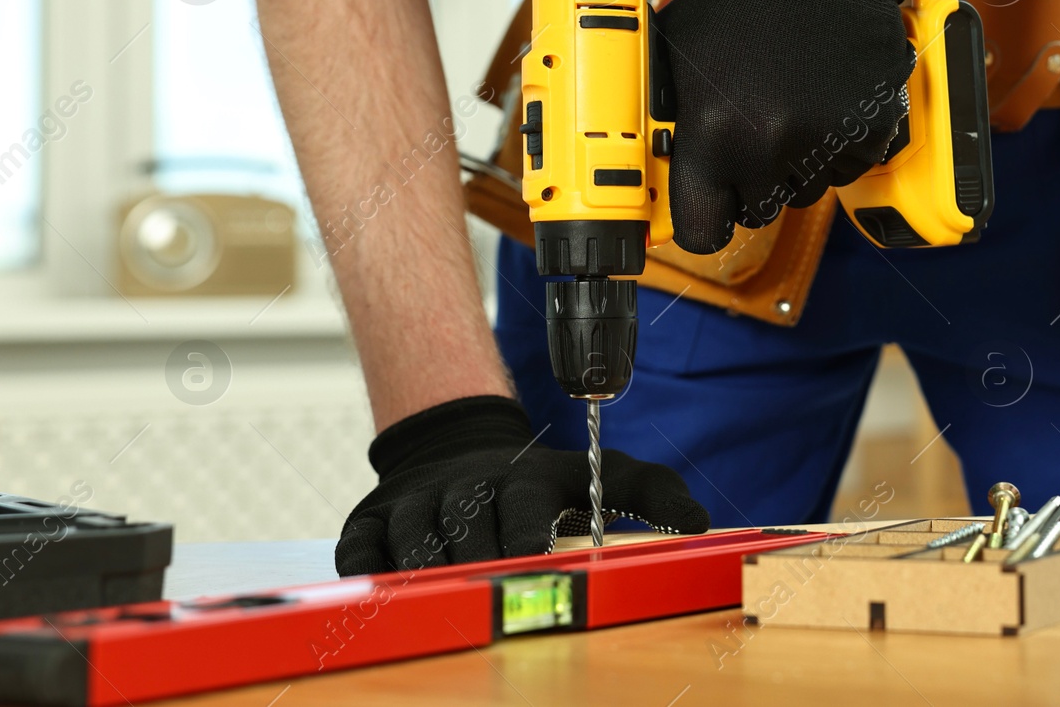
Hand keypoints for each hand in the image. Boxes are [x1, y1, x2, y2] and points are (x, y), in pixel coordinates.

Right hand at [336, 396, 709, 574]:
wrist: (459, 449)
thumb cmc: (542, 481)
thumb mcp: (602, 475)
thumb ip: (653, 492)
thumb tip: (699, 523)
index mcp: (521, 477)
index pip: (521, 507)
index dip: (525, 541)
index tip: (534, 571)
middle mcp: (464, 484)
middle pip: (465, 531)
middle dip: (479, 570)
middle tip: (492, 609)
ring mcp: (413, 502)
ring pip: (412, 543)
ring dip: (428, 577)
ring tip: (448, 610)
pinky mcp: (370, 520)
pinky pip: (360, 552)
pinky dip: (369, 576)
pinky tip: (389, 601)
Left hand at [657, 0, 933, 253]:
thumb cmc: (742, 1)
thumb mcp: (673, 53)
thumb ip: (658, 116)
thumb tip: (640, 167)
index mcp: (712, 131)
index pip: (701, 230)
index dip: (703, 219)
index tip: (708, 206)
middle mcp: (769, 145)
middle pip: (757, 213)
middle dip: (751, 184)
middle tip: (751, 136)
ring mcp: (825, 140)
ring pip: (804, 192)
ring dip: (795, 165)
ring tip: (788, 105)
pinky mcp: (872, 131)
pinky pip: (847, 169)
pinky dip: (836, 146)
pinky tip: (822, 100)